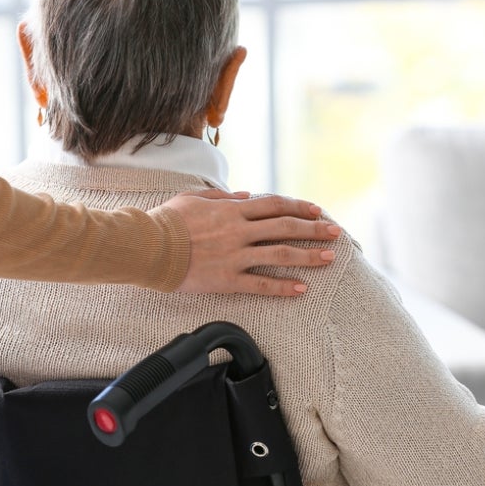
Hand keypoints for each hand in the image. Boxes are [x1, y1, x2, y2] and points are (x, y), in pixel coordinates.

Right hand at [164, 189, 341, 295]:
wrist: (148, 247)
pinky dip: (283, 286)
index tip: (318, 211)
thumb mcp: (194, 197)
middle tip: (336, 233)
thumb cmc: (166, 221)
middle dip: (314, 230)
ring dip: (307, 256)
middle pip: (285, 227)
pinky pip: (261, 283)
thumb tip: (246, 196)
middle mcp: (239, 230)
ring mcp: (235, 255)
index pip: (275, 205)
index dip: (299, 207)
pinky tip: (301, 289)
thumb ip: (222, 197)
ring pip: (279, 254)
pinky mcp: (227, 279)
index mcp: (232, 210)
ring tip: (328, 259)